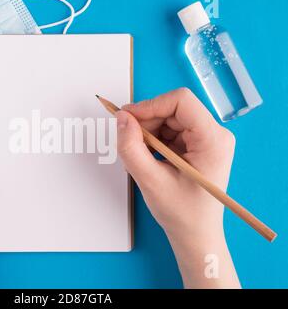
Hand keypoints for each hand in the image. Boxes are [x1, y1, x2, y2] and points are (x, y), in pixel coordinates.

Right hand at [116, 88, 239, 287]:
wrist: (195, 234)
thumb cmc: (181, 213)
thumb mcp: (150, 180)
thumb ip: (131, 148)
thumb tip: (121, 118)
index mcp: (213, 140)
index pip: (181, 101)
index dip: (150, 105)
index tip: (127, 118)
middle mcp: (214, 134)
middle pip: (173, 109)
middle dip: (147, 122)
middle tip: (129, 143)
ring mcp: (207, 139)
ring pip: (169, 118)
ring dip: (148, 133)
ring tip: (141, 157)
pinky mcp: (197, 145)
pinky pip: (170, 130)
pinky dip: (153, 140)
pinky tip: (149, 159)